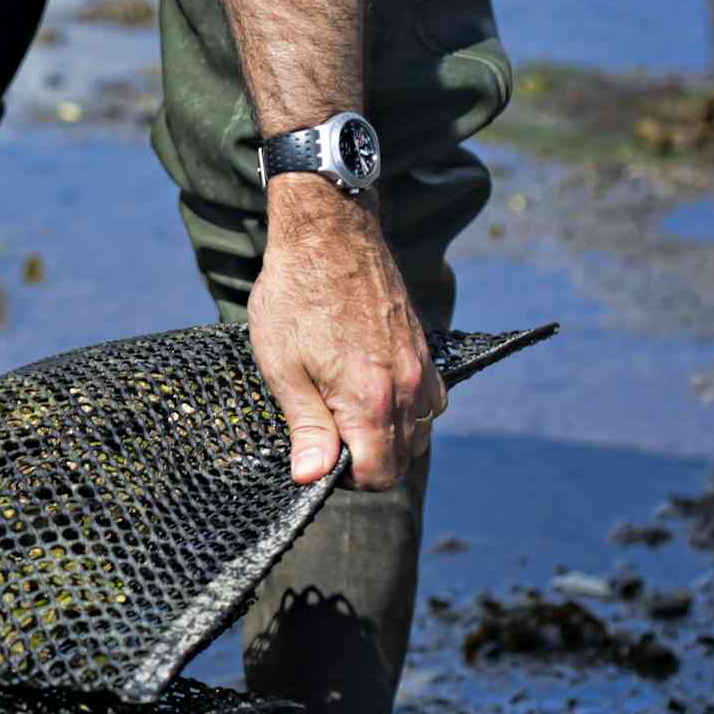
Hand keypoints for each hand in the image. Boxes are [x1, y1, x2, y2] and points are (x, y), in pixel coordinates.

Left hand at [247, 178, 445, 489]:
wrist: (329, 234)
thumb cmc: (296, 297)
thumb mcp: (283, 368)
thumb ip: (306, 428)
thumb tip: (311, 479)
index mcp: (371, 400)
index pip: (378, 475)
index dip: (345, 479)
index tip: (317, 460)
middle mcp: (409, 388)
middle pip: (403, 459)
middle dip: (366, 462)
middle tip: (325, 437)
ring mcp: (423, 368)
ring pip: (420, 432)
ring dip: (388, 437)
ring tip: (344, 413)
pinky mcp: (426, 350)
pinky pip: (430, 401)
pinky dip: (407, 411)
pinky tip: (371, 393)